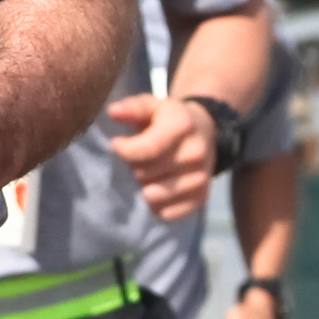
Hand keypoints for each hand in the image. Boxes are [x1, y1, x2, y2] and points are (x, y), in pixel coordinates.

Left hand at [102, 88, 220, 229]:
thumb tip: (113, 112)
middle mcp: (195, 153)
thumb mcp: (153, 106)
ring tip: (146, 174)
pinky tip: (155, 192)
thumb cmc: (170, 118)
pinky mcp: (201, 198)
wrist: (205, 131)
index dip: (125, 150)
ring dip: (143, 187)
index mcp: (183, 126)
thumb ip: (133, 108)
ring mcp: (200, 178)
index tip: (117, 145)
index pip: (148, 148)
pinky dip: (157, 206)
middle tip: (137, 159)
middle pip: (146, 173)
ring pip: (154, 195)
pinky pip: (169, 212)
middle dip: (134, 167)